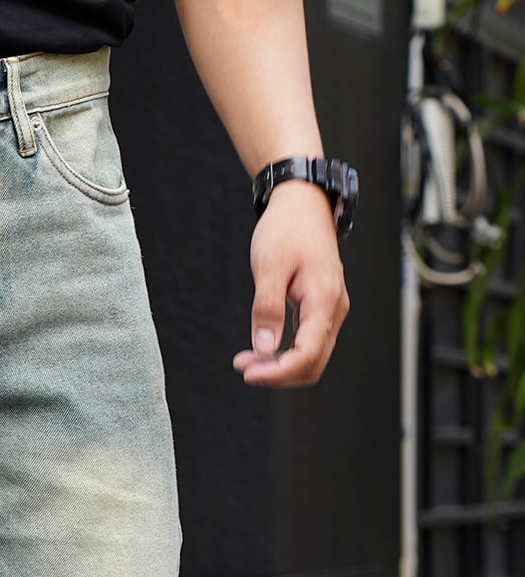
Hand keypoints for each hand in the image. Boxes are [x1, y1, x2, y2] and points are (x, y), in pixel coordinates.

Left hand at [232, 180, 350, 386]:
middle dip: (277, 373)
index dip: (279, 372)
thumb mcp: (270, 265)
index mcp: (324, 299)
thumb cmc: (287, 228)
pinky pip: (308, 343)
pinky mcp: (321, 308)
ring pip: (311, 357)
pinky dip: (285, 353)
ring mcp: (330, 310)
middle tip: (243, 367)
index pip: (308, 355)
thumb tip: (265, 348)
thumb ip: (267, 307)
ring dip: (280, 366)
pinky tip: (261, 349)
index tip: (249, 373)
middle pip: (312, 364)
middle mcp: (334, 309)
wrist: (303, 202)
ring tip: (247, 360)